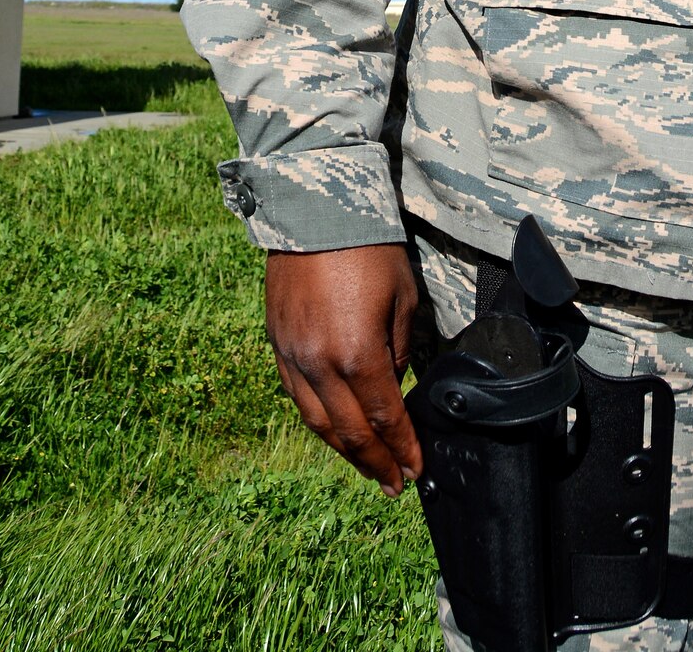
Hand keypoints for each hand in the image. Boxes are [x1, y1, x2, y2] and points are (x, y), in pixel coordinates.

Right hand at [265, 243, 421, 493]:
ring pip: (316, 422)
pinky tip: (332, 429)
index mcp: (357, 355)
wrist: (316, 207)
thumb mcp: (402, 298)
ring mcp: (292, 356)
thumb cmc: (369, 247)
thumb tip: (392, 384)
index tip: (416, 471)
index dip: (402, 450)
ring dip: (343, 451)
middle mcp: (319, 365)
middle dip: (374, 464)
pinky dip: (317, 420)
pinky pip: (295, 396)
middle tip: (394, 485)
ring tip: (366, 468)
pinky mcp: (276, 343)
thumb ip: (398, 350)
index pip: (384, 419)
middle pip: (348, 432)